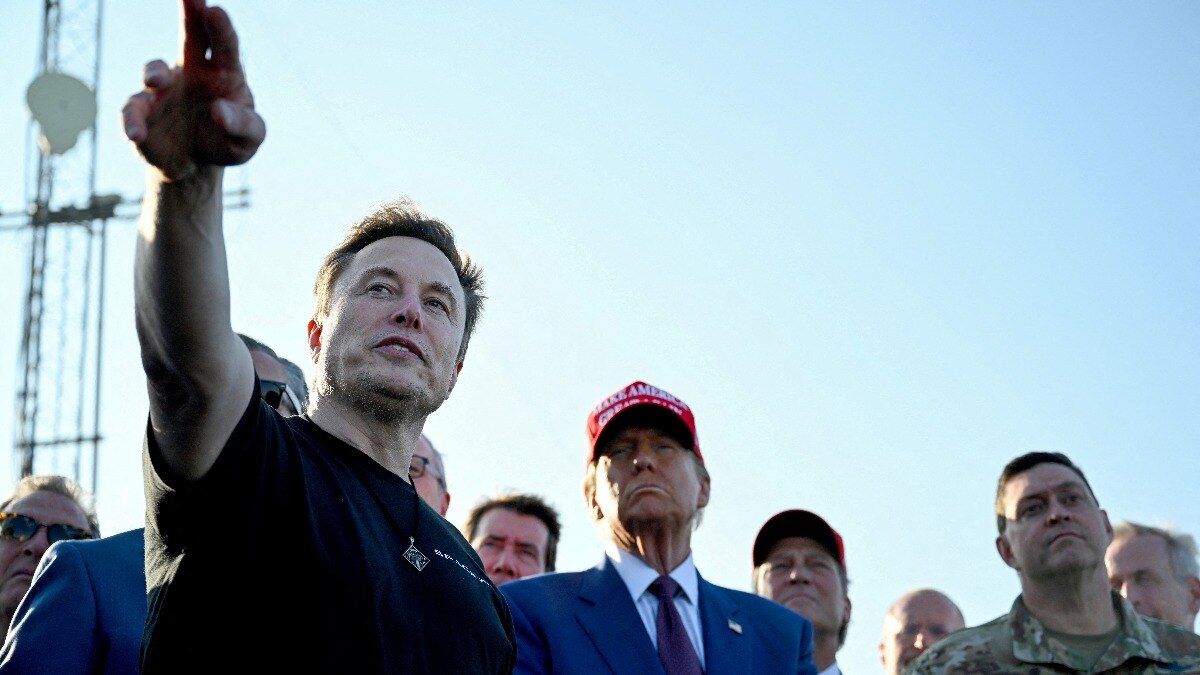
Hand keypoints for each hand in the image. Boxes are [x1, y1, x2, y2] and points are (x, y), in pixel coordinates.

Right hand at [122, 0, 265, 180]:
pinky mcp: (142, 111)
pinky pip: (133, 110)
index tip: (215, 11)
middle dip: (190, 14)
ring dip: (154, 73)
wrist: (196, 166)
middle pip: (190, 37)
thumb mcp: (248, 140)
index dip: (220, 28)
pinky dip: (132, 121)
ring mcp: (164, 89)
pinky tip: (135, 135)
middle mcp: (192, 71)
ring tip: (155, 82)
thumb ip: (243, 125)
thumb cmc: (228, 142)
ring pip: (155, 70)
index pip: (225, 46)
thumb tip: (219, 110)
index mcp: (224, 73)